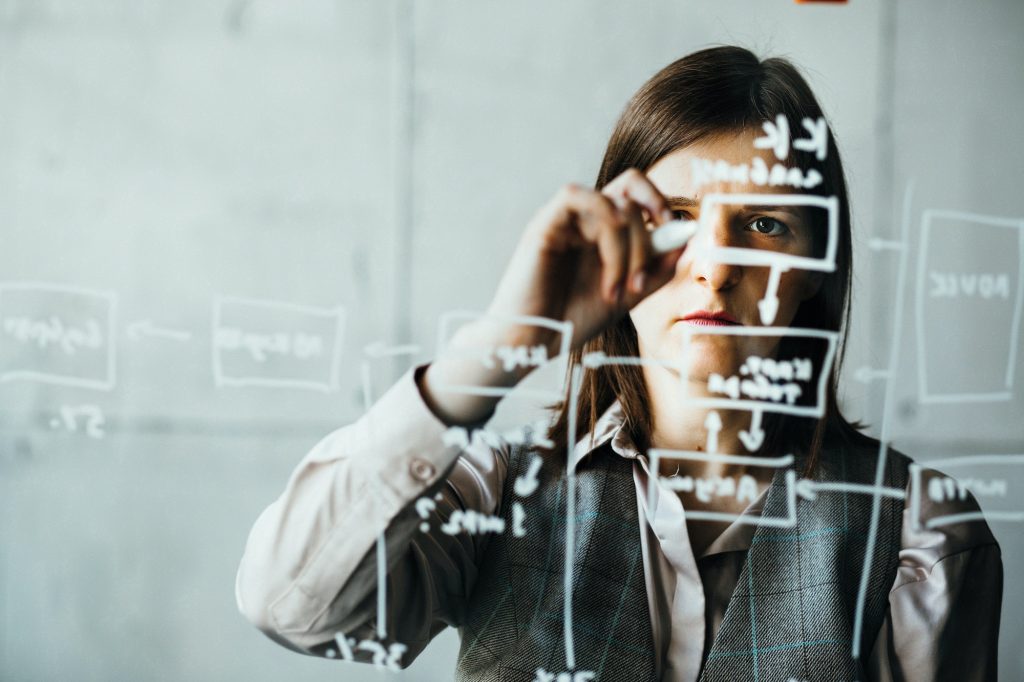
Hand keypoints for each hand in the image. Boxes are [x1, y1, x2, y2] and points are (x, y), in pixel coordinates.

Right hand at [419, 169, 685, 425]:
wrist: (534, 343)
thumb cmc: (572, 321)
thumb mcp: (629, 295)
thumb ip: (658, 267)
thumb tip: (688, 234)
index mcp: (602, 230)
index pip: (637, 193)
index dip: (663, 203)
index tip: (678, 235)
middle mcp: (584, 219)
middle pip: (631, 188)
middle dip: (650, 236)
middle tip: (641, 281)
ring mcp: (564, 219)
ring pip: (614, 202)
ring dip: (630, 248)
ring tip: (619, 290)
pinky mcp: (545, 222)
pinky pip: (583, 198)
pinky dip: (607, 234)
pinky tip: (605, 272)